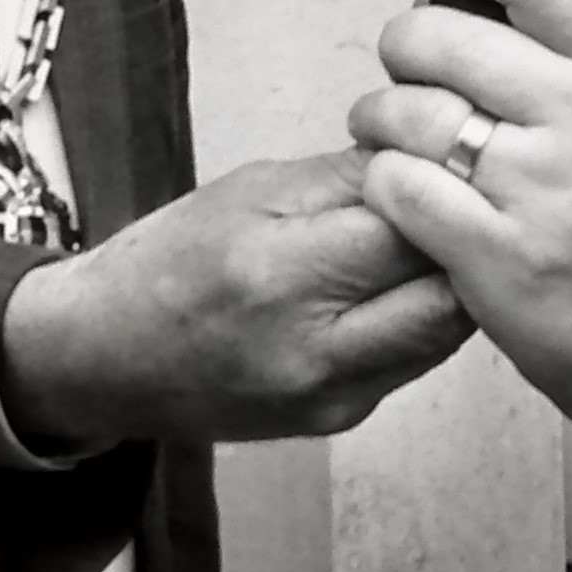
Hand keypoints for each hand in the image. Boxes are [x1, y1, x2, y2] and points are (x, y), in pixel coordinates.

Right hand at [0, 149, 472, 444]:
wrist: (103, 359)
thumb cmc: (170, 257)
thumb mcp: (254, 189)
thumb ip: (350, 176)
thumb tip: (434, 152)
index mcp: (281, 275)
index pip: (412, 228)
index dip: (446, 186)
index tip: (453, 153)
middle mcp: (316, 351)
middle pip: (450, 293)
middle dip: (468, 239)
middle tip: (463, 195)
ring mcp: (335, 397)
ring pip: (448, 332)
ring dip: (455, 279)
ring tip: (438, 233)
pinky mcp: (344, 419)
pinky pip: (418, 358)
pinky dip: (427, 313)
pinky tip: (407, 280)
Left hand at [348, 0, 571, 463]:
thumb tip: (466, 6)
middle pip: (451, 39)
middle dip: (403, 48)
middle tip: (401, 72)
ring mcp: (546, 190)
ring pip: (411, 113)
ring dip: (379, 119)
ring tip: (388, 138)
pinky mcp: (499, 257)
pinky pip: (399, 187)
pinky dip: (384, 183)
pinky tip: (401, 195)